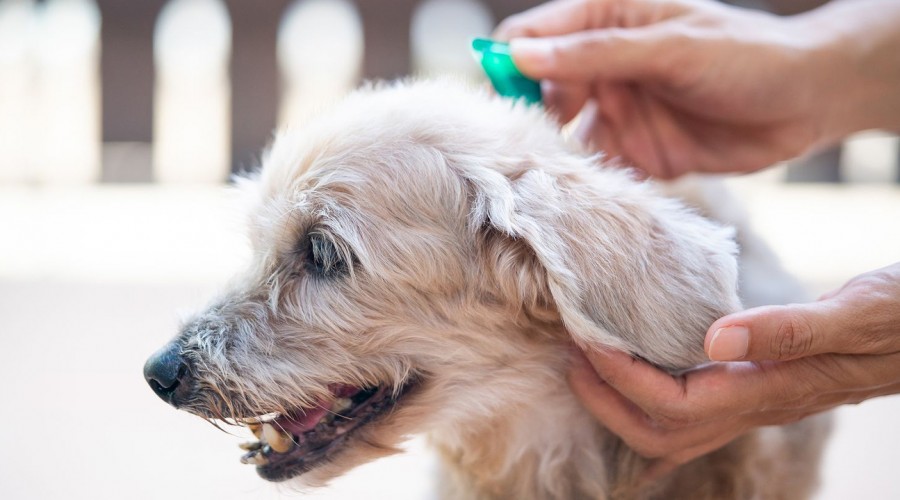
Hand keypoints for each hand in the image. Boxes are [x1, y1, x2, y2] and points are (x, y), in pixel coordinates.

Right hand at [495, 0, 899, 177]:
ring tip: (544, 176)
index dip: (508, 61)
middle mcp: (606, 66)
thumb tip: (522, 55)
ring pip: (562, 132)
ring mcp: (619, 110)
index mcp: (608, 21)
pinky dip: (584, 180)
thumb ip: (596, 53)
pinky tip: (579, 195)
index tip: (493, 94)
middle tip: (520, 148)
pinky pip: (596, 167)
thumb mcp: (670, 47)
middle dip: (525, 115)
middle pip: (539, 89)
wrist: (810, 101)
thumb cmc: (748, 55)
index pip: (536, 35)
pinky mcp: (636, 151)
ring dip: (552, 152)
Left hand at [568, 262, 899, 477]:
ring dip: (623, 404)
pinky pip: (693, 414)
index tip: (587, 340)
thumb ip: (788, 328)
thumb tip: (714, 338)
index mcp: (769, 390)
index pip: (675, 405)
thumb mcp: (854, 312)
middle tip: (572, 358)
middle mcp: (757, 408)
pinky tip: (636, 375)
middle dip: (607, 403)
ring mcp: (757, 405)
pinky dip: (653, 401)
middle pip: (663, 435)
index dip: (623, 378)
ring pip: (675, 432)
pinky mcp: (757, 390)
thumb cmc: (897, 319)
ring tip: (589, 363)